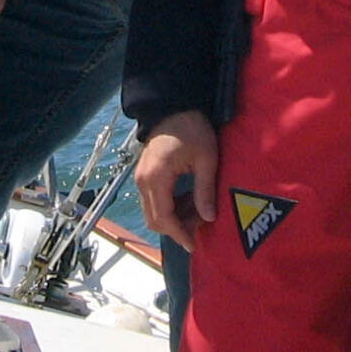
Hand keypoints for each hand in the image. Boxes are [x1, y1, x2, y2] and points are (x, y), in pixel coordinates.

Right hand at [135, 111, 218, 250]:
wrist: (174, 106)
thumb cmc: (192, 128)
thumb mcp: (206, 159)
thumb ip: (205, 190)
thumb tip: (208, 218)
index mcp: (156, 178)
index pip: (164, 218)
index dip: (179, 234)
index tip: (193, 245)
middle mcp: (143, 181)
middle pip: (154, 220)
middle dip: (176, 229)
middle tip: (199, 227)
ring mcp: (141, 178)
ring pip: (153, 211)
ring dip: (173, 218)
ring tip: (198, 212)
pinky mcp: (145, 175)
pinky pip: (154, 200)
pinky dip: (170, 207)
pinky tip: (189, 201)